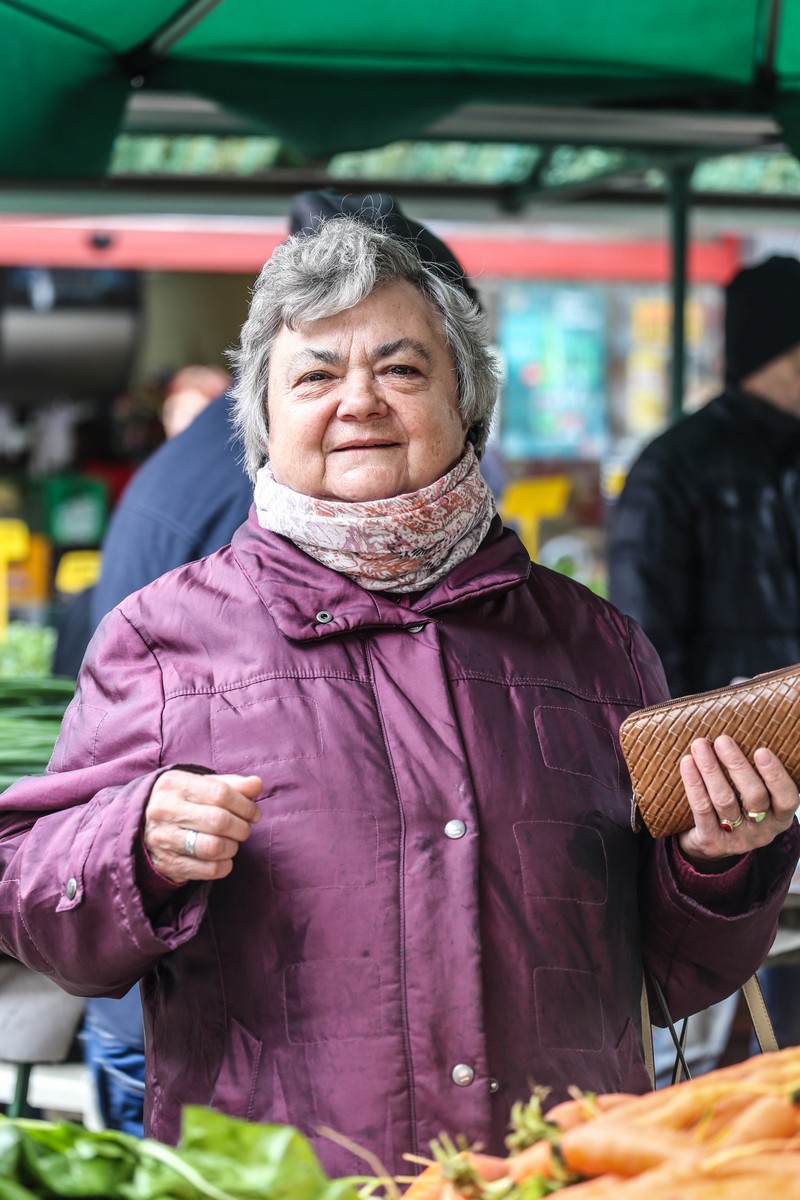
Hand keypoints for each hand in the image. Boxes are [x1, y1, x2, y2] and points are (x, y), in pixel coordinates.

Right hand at [143, 770, 262, 883]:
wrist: (142, 825)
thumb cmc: (182, 801)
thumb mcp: (201, 785)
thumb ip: (231, 784)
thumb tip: (256, 784)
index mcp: (174, 784)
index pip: (220, 793)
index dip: (245, 805)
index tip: (254, 813)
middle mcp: (164, 810)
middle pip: (219, 821)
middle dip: (241, 827)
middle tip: (244, 829)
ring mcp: (163, 838)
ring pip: (213, 847)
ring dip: (232, 847)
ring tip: (232, 842)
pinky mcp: (167, 863)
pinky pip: (207, 870)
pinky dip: (224, 866)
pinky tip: (223, 858)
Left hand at [677, 736, 797, 862]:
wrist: (710, 842)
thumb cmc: (736, 805)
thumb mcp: (753, 794)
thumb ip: (755, 772)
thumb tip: (745, 726)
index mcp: (780, 816)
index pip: (787, 798)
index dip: (776, 775)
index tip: (761, 750)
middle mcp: (763, 831)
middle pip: (754, 796)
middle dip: (737, 766)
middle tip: (722, 740)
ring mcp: (737, 839)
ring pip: (724, 801)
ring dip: (711, 770)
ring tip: (700, 745)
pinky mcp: (712, 843)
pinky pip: (702, 810)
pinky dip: (694, 784)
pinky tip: (687, 764)